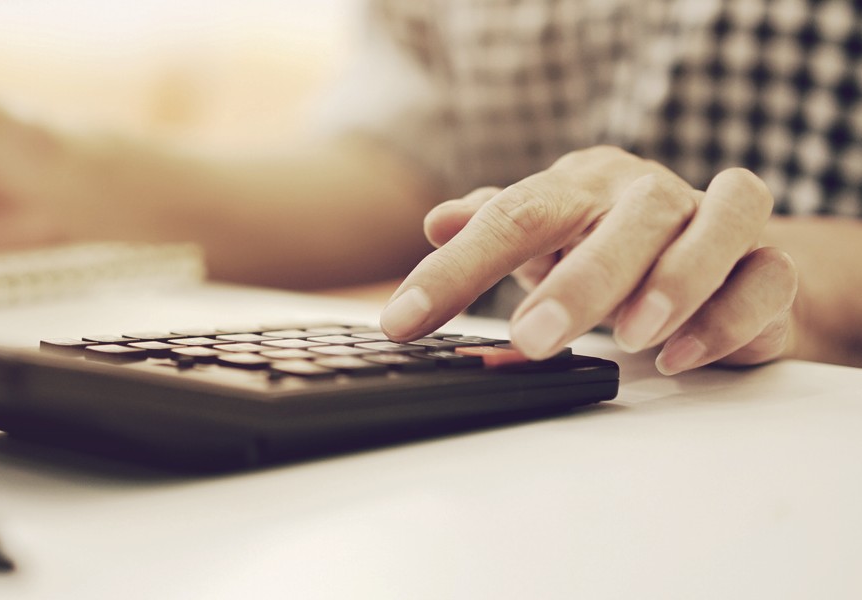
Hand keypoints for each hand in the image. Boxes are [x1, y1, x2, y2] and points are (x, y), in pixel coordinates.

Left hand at [380, 146, 797, 374]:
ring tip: (630, 338)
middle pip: (626, 218)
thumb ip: (493, 228)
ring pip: (717, 225)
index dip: (453, 270)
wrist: (715, 255)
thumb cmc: (607, 245)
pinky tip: (680, 355)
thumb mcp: (543, 238)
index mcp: (581, 186)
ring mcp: (716, 222)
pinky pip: (766, 278)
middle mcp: (649, 194)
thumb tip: (437, 220)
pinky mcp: (769, 265)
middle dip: (579, 281)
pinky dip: (728, 316)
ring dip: (674, 281)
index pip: (513, 215)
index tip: (404, 323)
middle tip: (532, 339)